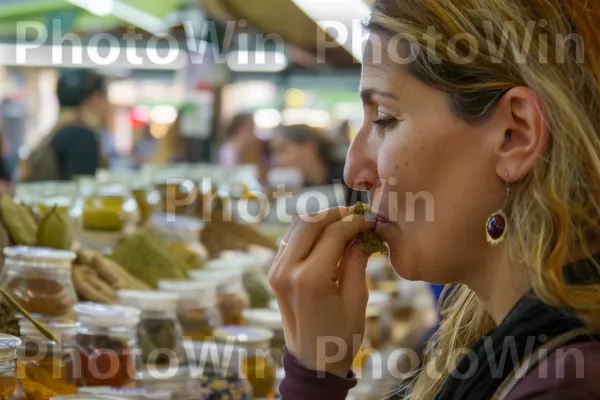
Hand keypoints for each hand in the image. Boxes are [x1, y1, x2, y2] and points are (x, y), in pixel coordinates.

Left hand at [268, 207, 375, 376]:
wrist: (313, 362)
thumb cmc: (341, 337)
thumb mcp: (357, 299)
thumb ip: (357, 261)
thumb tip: (364, 232)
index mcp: (310, 279)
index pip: (333, 233)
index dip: (355, 222)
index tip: (371, 221)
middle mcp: (287, 270)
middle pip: (310, 222)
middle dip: (335, 215)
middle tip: (357, 218)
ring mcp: (276, 271)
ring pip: (297, 227)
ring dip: (321, 221)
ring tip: (345, 226)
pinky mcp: (274, 273)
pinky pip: (290, 240)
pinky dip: (309, 233)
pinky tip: (328, 238)